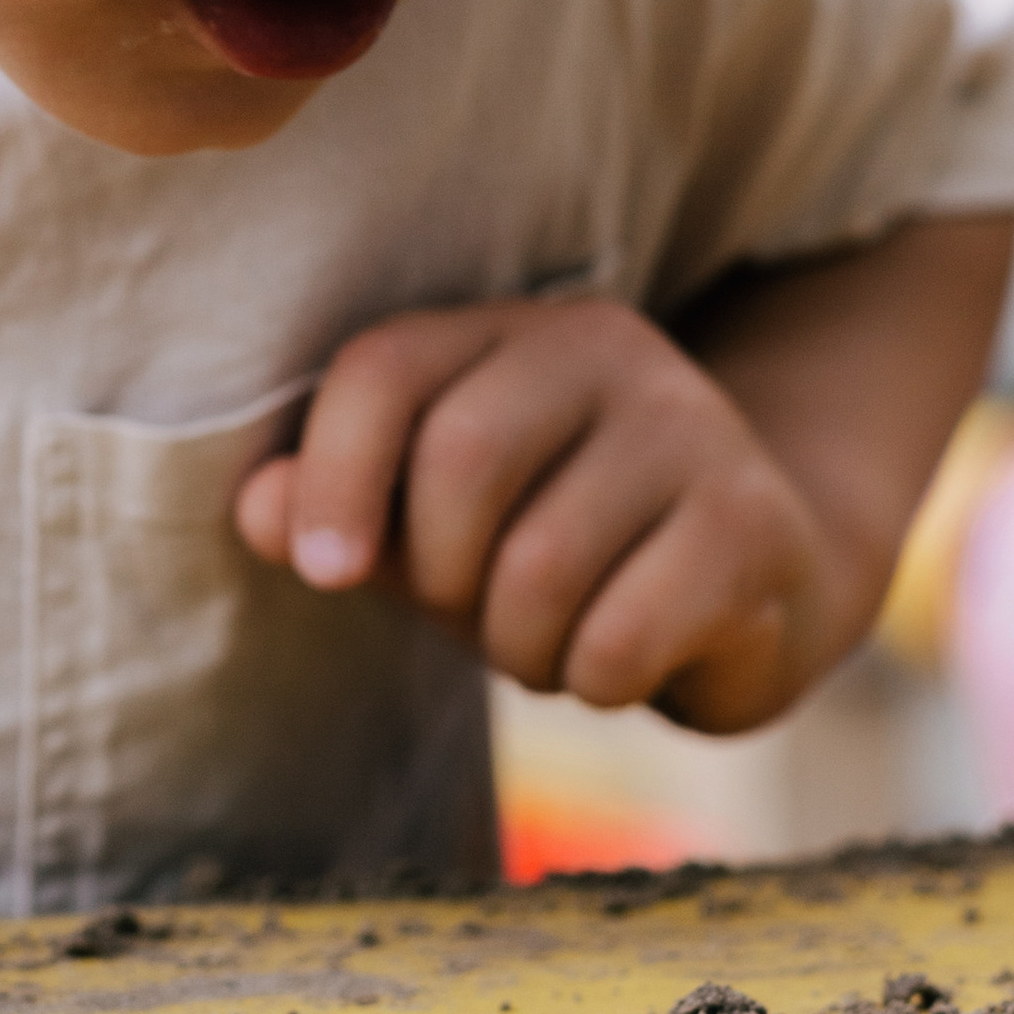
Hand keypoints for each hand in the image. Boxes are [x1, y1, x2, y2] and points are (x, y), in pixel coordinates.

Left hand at [234, 295, 841, 732]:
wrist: (755, 579)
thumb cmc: (557, 544)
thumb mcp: (430, 523)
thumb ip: (338, 508)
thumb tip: (259, 511)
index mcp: (506, 331)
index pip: (384, 369)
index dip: (333, 476)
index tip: (325, 571)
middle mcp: (605, 351)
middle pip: (461, 460)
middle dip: (439, 576)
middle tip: (470, 611)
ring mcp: (694, 428)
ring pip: (540, 568)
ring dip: (519, 647)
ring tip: (551, 639)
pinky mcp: (751, 526)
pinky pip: (617, 639)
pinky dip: (593, 682)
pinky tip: (620, 656)